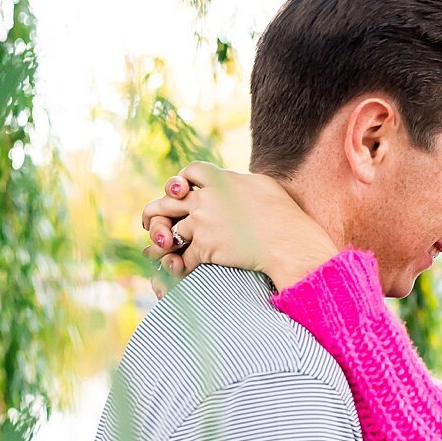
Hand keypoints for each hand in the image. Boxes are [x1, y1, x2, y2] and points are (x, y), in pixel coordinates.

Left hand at [140, 161, 339, 292]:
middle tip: (150, 221)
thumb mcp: (264, 186)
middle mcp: (207, 199)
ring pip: (169, 231)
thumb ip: (243, 182)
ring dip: (159, 241)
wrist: (290, 242)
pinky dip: (176, 265)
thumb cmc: (286, 216)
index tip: (179, 192)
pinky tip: (175, 269)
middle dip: (155, 211)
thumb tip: (238, 181)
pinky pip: (182, 257)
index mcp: (222, 181)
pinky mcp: (205, 248)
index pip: (190, 171)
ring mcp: (204, 223)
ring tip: (155, 249)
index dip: (180, 181)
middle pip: (167, 199)